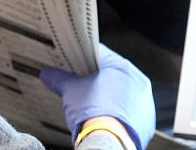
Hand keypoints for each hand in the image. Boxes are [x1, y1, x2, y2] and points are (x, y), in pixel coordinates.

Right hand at [40, 44, 154, 149]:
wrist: (107, 143)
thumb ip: (60, 79)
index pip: (99, 54)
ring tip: (89, 100)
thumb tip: (49, 75)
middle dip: (95, 77)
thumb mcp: (70, 90)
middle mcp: (138, 83)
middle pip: (112, 73)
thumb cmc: (94, 114)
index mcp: (123, 68)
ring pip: (122, 92)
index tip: (72, 61)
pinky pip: (129, 110)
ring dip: (107, 94)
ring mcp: (144, 104)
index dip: (82, 57)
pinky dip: (116, 110)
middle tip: (78, 80)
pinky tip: (102, 114)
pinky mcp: (145, 122)